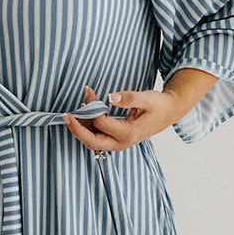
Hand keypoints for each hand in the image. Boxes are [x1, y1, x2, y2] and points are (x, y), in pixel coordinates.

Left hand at [62, 83, 185, 154]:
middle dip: (76, 129)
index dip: (92, 106)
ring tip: (75, 110)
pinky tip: (85, 113)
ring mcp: (117, 144)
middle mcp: (121, 143)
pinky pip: (96, 138)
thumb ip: (129, 98)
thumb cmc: (158, 106)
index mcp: (128, 133)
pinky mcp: (115, 140)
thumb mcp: (147, 98)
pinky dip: (87, 127)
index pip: (101, 122)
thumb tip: (112, 96)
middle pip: (91, 141)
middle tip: (65, 115)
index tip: (88, 90)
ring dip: (81, 127)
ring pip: (91, 141)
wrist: (168, 113)